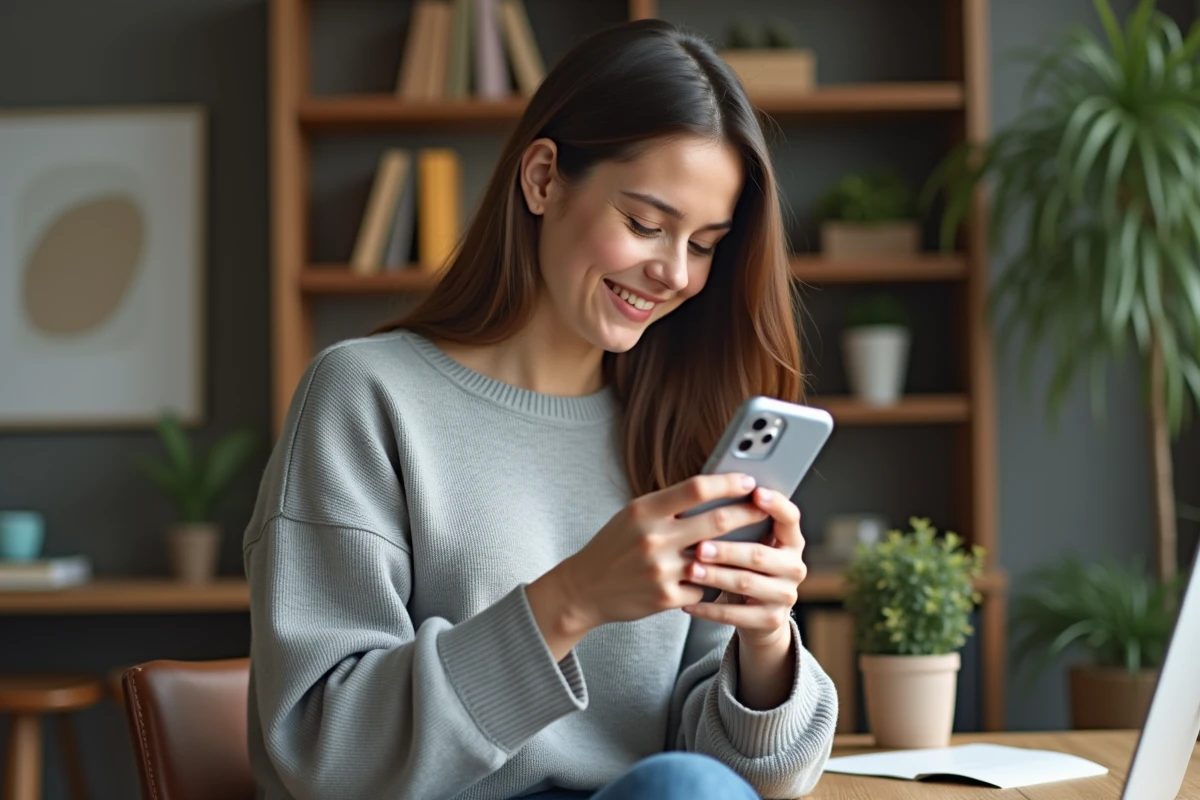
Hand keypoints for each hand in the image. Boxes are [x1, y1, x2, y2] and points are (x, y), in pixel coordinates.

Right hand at [526, 474, 768, 658]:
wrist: (585, 588)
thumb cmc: (614, 545)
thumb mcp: (633, 515)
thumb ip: (669, 504)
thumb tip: (714, 489)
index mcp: (644, 511)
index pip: (696, 488)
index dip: (728, 482)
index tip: (749, 479)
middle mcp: (653, 539)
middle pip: (717, 521)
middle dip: (749, 512)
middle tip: (767, 506)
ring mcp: (661, 570)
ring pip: (718, 557)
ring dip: (742, 549)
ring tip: (759, 540)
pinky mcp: (666, 598)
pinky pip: (705, 587)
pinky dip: (715, 580)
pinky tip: (722, 576)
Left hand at [681, 487, 806, 648]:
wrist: (760, 615)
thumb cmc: (746, 566)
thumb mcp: (751, 544)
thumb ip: (740, 525)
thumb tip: (707, 496)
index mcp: (791, 541)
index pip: (790, 517)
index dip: (775, 504)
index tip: (755, 491)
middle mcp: (794, 567)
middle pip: (759, 555)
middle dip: (727, 550)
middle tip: (700, 547)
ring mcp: (785, 595)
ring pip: (746, 583)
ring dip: (715, 577)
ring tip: (690, 571)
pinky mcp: (770, 619)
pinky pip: (736, 614)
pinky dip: (709, 609)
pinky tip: (688, 603)